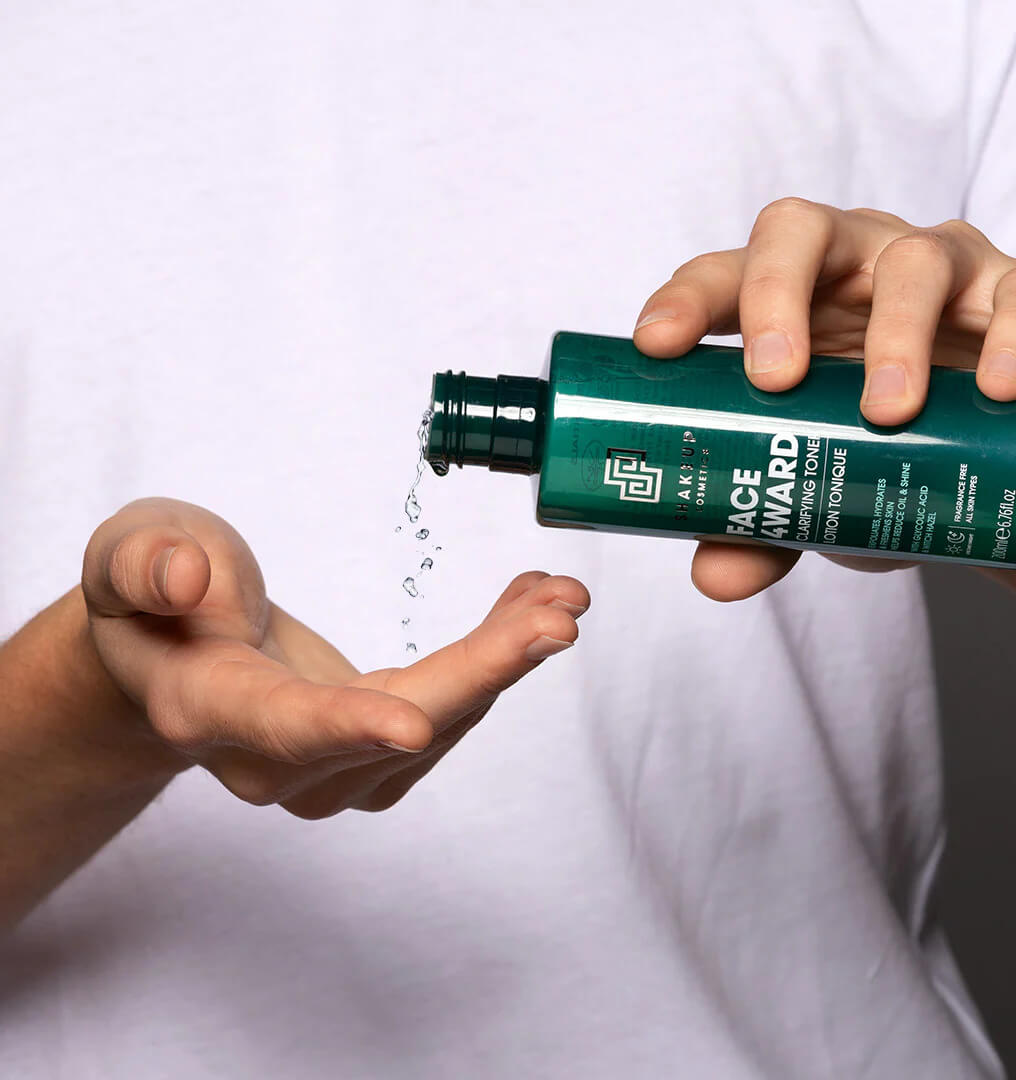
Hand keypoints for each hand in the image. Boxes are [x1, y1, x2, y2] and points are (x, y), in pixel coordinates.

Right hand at [82, 498, 587, 816]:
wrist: (174, 655)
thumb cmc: (152, 602)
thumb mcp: (129, 554)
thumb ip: (143, 564)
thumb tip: (186, 579)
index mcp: (208, 708)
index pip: (281, 725)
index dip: (347, 725)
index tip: (414, 725)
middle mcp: (273, 764)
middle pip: (398, 724)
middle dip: (486, 668)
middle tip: (562, 611)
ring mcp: (329, 773)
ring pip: (441, 721)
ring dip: (509, 657)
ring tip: (560, 592)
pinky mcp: (373, 761)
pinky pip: (449, 713)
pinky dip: (497, 661)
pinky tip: (529, 609)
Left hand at [633, 197, 1015, 601]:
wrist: (997, 463)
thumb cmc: (881, 452)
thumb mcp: (816, 490)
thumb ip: (762, 527)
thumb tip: (713, 577)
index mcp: (784, 303)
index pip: (723, 276)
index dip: (686, 300)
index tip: (657, 345)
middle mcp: (852, 268)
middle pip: (800, 232)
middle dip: (776, 296)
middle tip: (776, 380)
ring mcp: (940, 272)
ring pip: (913, 260)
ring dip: (895, 336)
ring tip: (888, 413)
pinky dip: (1011, 335)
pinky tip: (997, 388)